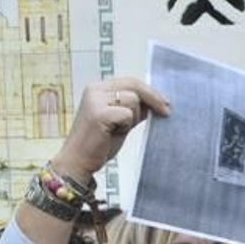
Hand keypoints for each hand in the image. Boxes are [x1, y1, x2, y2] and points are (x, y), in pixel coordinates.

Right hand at [50, 76, 170, 184]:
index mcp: (97, 89)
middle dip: (153, 98)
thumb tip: (155, 103)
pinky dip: (126, 125)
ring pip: (133, 100)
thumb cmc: (98, 144)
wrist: (78, 162)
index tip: (164, 102)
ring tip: (118, 129)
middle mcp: (94, 90)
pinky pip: (127, 114)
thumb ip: (132, 110)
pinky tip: (113, 133)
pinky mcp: (98, 113)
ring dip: (133, 117)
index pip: (130, 81)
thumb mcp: (119, 122)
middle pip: (134, 85)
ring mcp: (95, 100)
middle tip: (166, 110)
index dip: (149, 91)